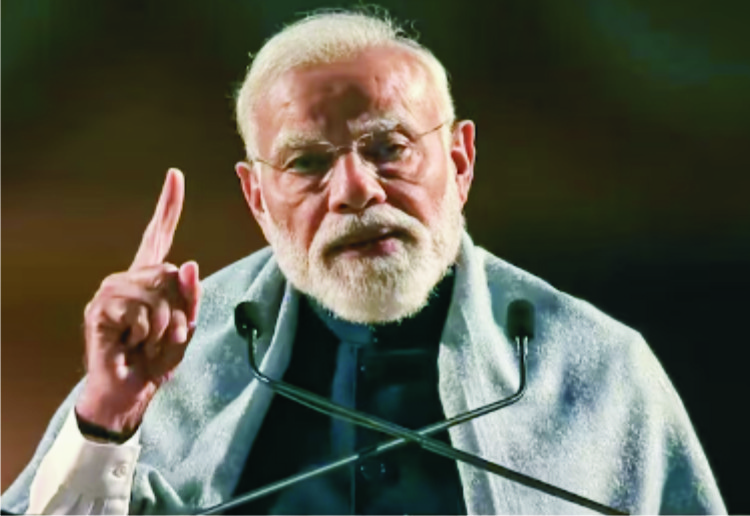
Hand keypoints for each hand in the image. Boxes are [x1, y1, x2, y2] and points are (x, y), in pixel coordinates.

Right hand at [75, 169, 200, 434]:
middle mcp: (129, 278)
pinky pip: (140, 311)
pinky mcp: (100, 309)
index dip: (168, 206)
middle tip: (164, 335)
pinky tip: (131, 343)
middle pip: (173, 272)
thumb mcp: (185, 329)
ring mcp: (111, 291)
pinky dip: (145, 333)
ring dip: (164, 326)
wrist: (130, 391)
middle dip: (180, 310)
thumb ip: (191, 298)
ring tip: (147, 342)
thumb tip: (191, 263)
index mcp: (150, 279)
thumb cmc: (156, 360)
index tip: (175, 175)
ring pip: (158, 293)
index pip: (159, 235)